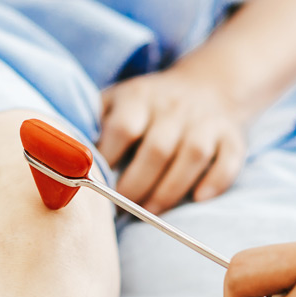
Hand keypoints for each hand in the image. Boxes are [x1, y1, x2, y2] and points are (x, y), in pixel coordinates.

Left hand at [96, 68, 246, 213]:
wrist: (209, 84)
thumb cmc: (149, 104)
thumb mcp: (117, 99)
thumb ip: (92, 123)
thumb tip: (63, 157)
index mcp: (139, 96)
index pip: (122, 128)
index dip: (108, 160)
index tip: (95, 185)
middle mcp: (174, 107)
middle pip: (157, 149)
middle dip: (137, 185)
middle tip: (122, 209)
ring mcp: (206, 121)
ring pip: (193, 156)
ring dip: (170, 190)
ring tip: (150, 213)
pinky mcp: (232, 136)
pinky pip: (228, 160)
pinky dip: (216, 182)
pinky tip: (198, 199)